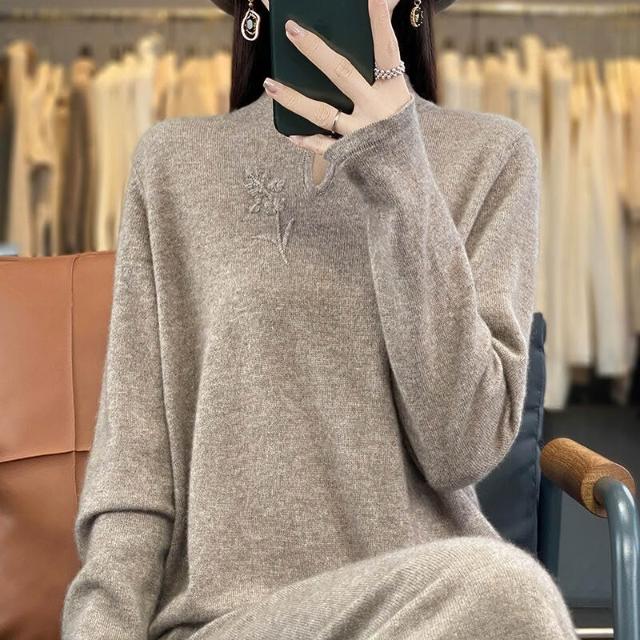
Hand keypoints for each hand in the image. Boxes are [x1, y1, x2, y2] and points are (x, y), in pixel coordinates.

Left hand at [263, 0, 411, 155]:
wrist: (407, 181)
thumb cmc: (397, 133)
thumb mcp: (396, 101)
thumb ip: (380, 73)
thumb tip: (361, 37)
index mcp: (394, 92)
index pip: (387, 51)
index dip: (381, 24)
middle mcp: (379, 111)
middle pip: (343, 74)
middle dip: (315, 50)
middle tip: (291, 29)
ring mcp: (362, 134)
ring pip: (321, 112)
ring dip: (293, 98)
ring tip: (269, 83)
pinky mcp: (350, 155)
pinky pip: (322, 146)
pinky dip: (305, 141)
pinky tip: (288, 134)